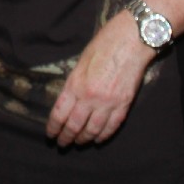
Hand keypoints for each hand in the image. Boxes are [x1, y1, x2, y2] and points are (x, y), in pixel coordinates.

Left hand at [45, 11, 152, 146]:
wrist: (132, 39)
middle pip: (75, 125)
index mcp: (76, 84)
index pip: (59, 114)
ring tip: (78, 143)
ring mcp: (109, 102)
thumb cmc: (104, 44)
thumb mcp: (81, 61)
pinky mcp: (124, 103)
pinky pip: (112, 126)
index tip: (51, 134)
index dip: (54, 127)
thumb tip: (69, 98)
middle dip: (66, 137)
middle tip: (62, 144)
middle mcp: (90, 97)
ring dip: (84, 139)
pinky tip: (98, 139)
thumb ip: (75, 82)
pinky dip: (104, 135)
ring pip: (93, 129)